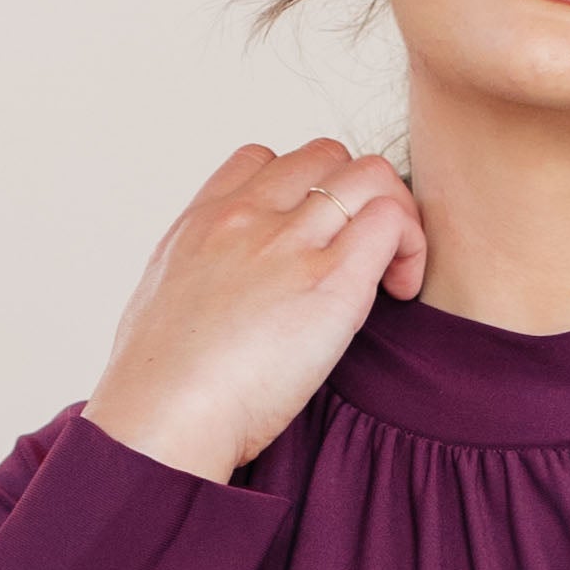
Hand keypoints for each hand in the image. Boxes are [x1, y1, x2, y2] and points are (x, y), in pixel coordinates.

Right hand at [84, 139, 426, 486]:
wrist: (161, 413)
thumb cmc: (158, 386)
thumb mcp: (162, 305)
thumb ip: (201, 282)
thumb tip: (223, 299)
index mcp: (205, 221)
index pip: (264, 159)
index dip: (302, 190)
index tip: (312, 241)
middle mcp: (249, 216)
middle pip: (326, 156)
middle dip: (356, 197)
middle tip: (364, 257)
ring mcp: (290, 242)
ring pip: (369, 175)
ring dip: (396, 215)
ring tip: (391, 275)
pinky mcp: (330, 281)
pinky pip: (391, 220)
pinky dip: (410, 244)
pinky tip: (400, 291)